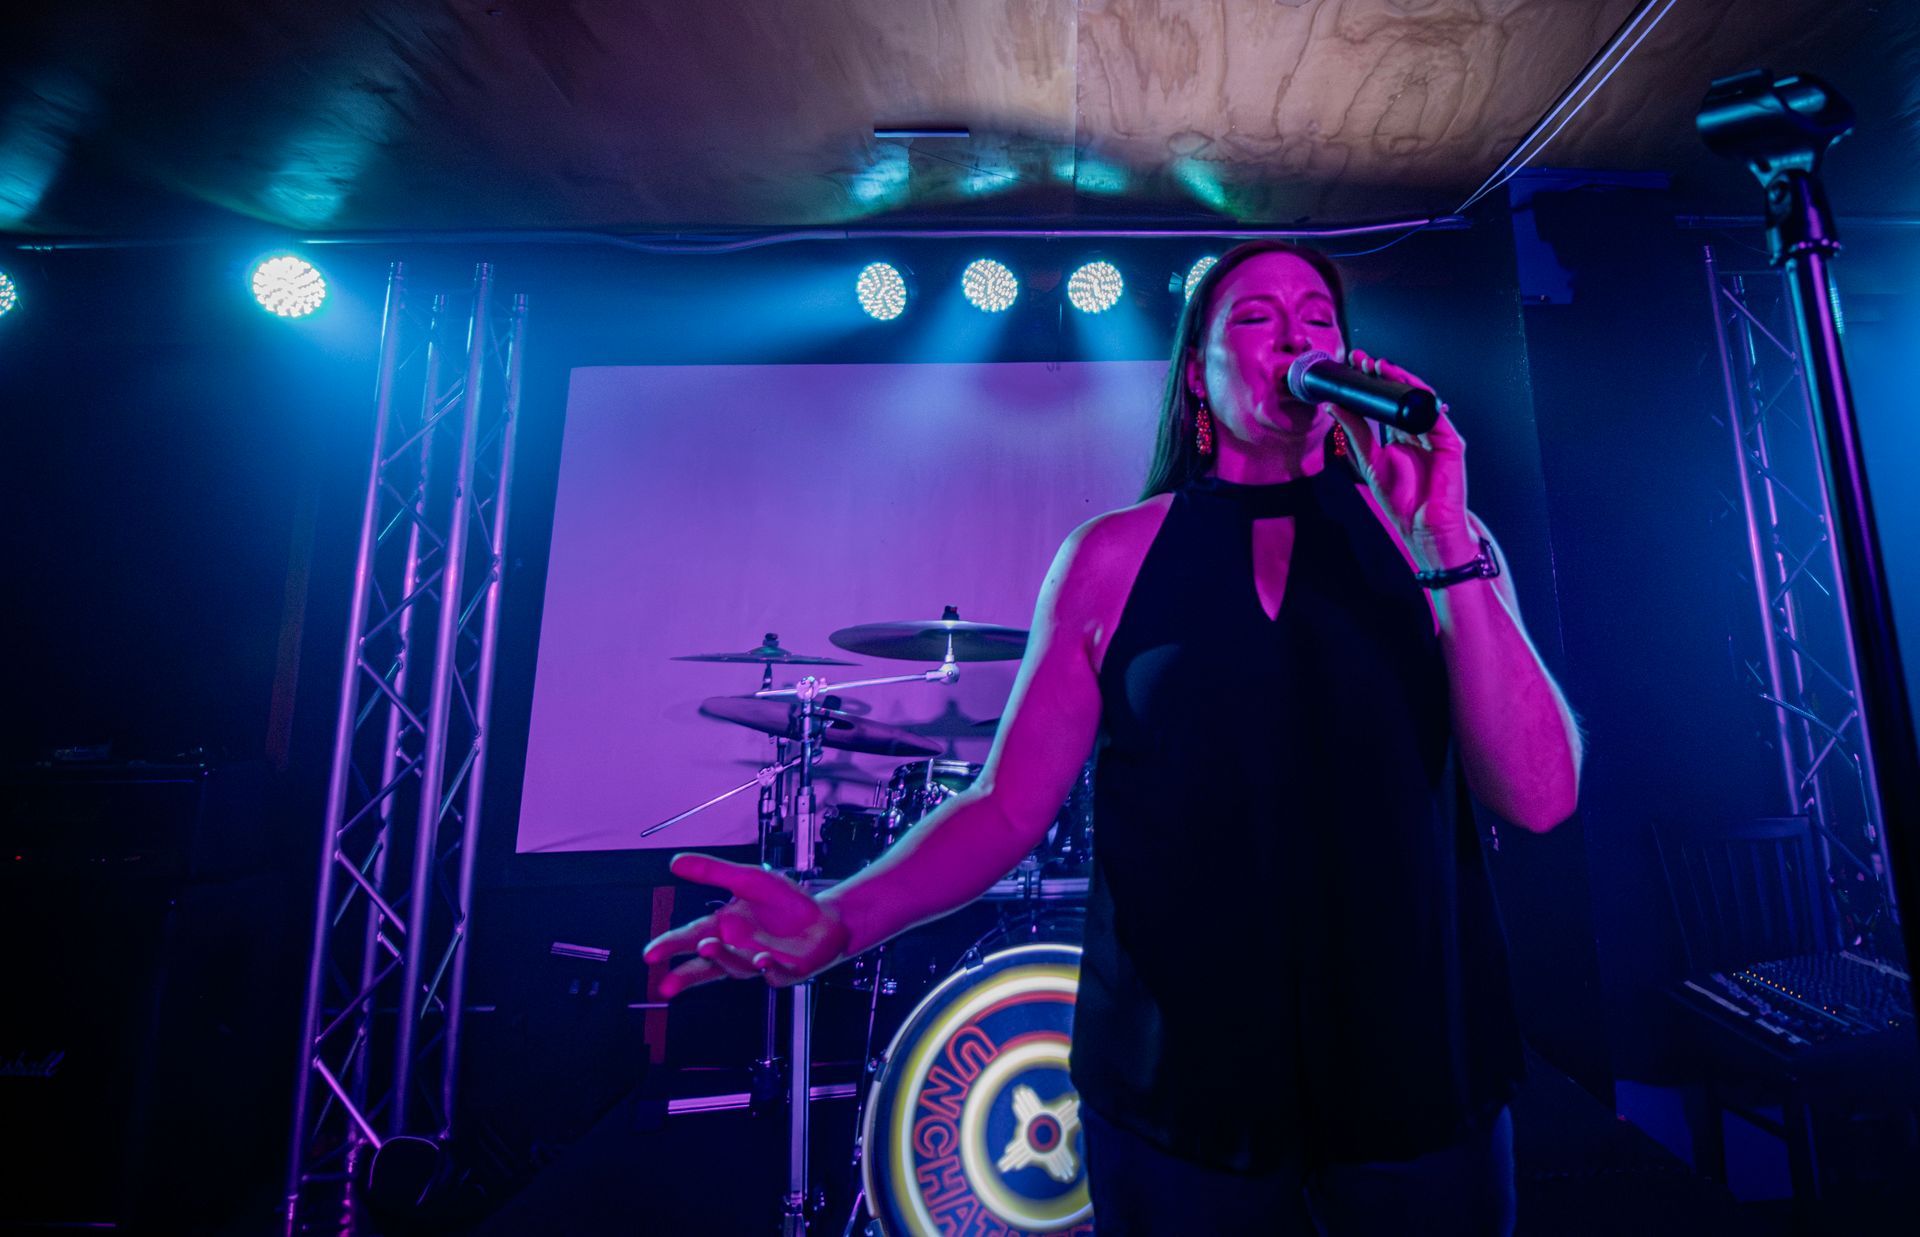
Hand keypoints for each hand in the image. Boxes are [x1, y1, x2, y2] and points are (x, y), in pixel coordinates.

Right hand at [642, 853, 849, 996]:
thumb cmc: (786, 903)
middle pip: (706, 966)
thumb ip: (713, 872)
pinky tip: (763, 962)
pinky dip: (768, 970)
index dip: (670, 946)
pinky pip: (774, 974)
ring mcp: (760, 964)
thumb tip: (676, 862)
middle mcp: (738, 949)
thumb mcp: (748, 879)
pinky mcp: (786, 972)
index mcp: (724, 928)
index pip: (690, 937)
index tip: (650, 954)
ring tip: (709, 947)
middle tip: (666, 983)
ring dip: (723, 959)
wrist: (826, 917)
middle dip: (685, 975)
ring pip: (737, 968)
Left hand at [1327, 349, 1474, 566]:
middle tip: (1362, 360)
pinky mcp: (1451, 442)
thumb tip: (1334, 406)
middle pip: (1402, 396)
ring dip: (1401, 380)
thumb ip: (1356, 432)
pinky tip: (1404, 388)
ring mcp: (1436, 435)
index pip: (1386, 402)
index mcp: (1400, 435)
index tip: (1352, 367)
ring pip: (1419, 399)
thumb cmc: (1402, 500)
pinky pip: (1435, 415)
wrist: (1423, 526)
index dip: (1371, 384)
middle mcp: (1419, 431)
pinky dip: (1420, 399)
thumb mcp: (1370, 461)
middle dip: (1383, 375)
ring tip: (1380, 367)